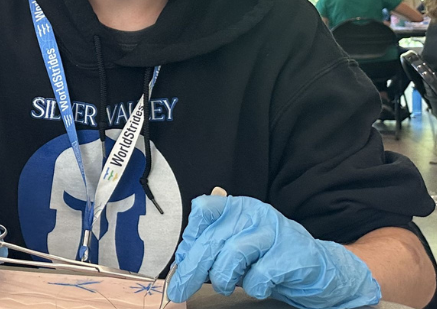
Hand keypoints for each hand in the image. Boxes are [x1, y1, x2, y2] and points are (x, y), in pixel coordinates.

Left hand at [167, 194, 380, 308]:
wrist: (320, 269)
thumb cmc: (269, 259)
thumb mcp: (236, 249)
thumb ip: (211, 250)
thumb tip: (180, 264)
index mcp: (237, 207)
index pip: (204, 209)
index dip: (190, 236)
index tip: (183, 258)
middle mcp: (254, 214)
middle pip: (212, 239)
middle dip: (192, 270)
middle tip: (179, 291)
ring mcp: (274, 232)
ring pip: (231, 255)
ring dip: (223, 279)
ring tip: (226, 287)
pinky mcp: (291, 254)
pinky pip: (259, 275)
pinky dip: (253, 288)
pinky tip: (259, 286)